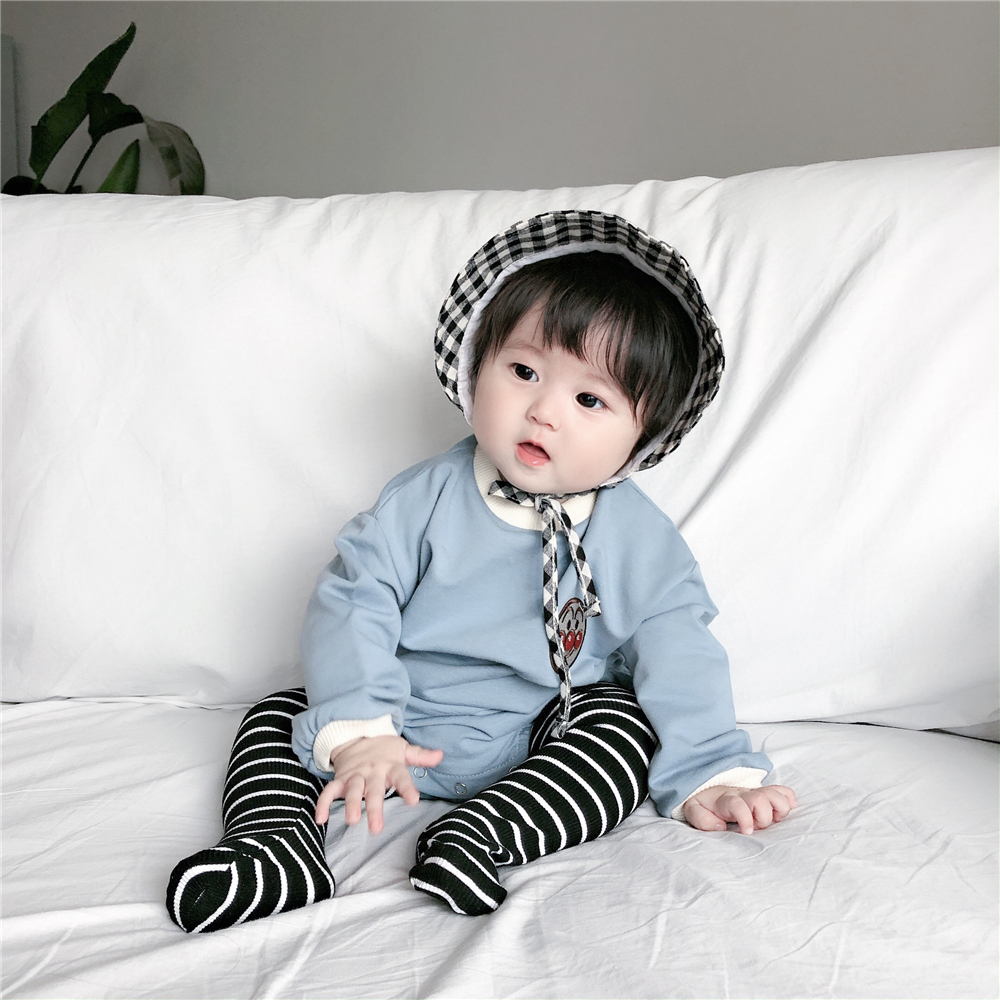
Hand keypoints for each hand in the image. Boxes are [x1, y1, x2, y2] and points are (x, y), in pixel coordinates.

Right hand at [314, 735, 443, 833]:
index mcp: (390, 766)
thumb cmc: (384, 749)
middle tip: (377, 829)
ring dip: (351, 805)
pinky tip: (320, 819)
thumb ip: (421, 756)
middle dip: (375, 809)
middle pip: (374, 791)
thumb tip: (441, 755)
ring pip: (352, 791)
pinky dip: (322, 804)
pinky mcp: (340, 780)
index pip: (401, 777)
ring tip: (352, 820)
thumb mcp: (404, 750)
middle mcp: (372, 772)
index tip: (414, 801)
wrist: (357, 735)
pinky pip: (329, 791)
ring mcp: (354, 776)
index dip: (407, 788)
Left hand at [683, 784, 795, 834]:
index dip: (745, 819)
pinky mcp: (764, 793)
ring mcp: (755, 792)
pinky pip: (782, 790)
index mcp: (725, 800)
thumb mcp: (693, 811)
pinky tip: (783, 810)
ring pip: (775, 794)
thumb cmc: (703, 804)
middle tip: (755, 827)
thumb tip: (720, 825)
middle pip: (760, 798)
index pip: (738, 804)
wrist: (707, 788)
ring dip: (778, 809)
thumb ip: (701, 819)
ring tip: (771, 820)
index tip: (746, 832)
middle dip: (762, 817)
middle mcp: (743, 794)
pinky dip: (788, 800)